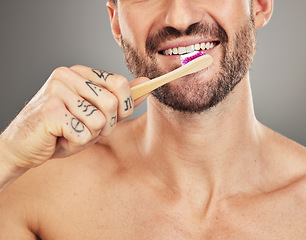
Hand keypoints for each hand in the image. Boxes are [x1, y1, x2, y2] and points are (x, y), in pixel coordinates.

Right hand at [0, 65, 148, 168]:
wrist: (23, 146)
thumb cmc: (62, 130)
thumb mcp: (96, 114)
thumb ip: (121, 99)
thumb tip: (147, 84)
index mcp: (81, 73)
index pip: (120, 83)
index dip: (124, 107)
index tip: (112, 118)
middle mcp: (68, 76)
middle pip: (113, 103)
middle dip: (107, 126)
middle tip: (87, 130)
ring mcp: (57, 91)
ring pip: (100, 121)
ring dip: (90, 136)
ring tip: (71, 133)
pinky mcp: (50, 111)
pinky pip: (84, 135)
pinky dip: (76, 145)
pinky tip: (61, 140)